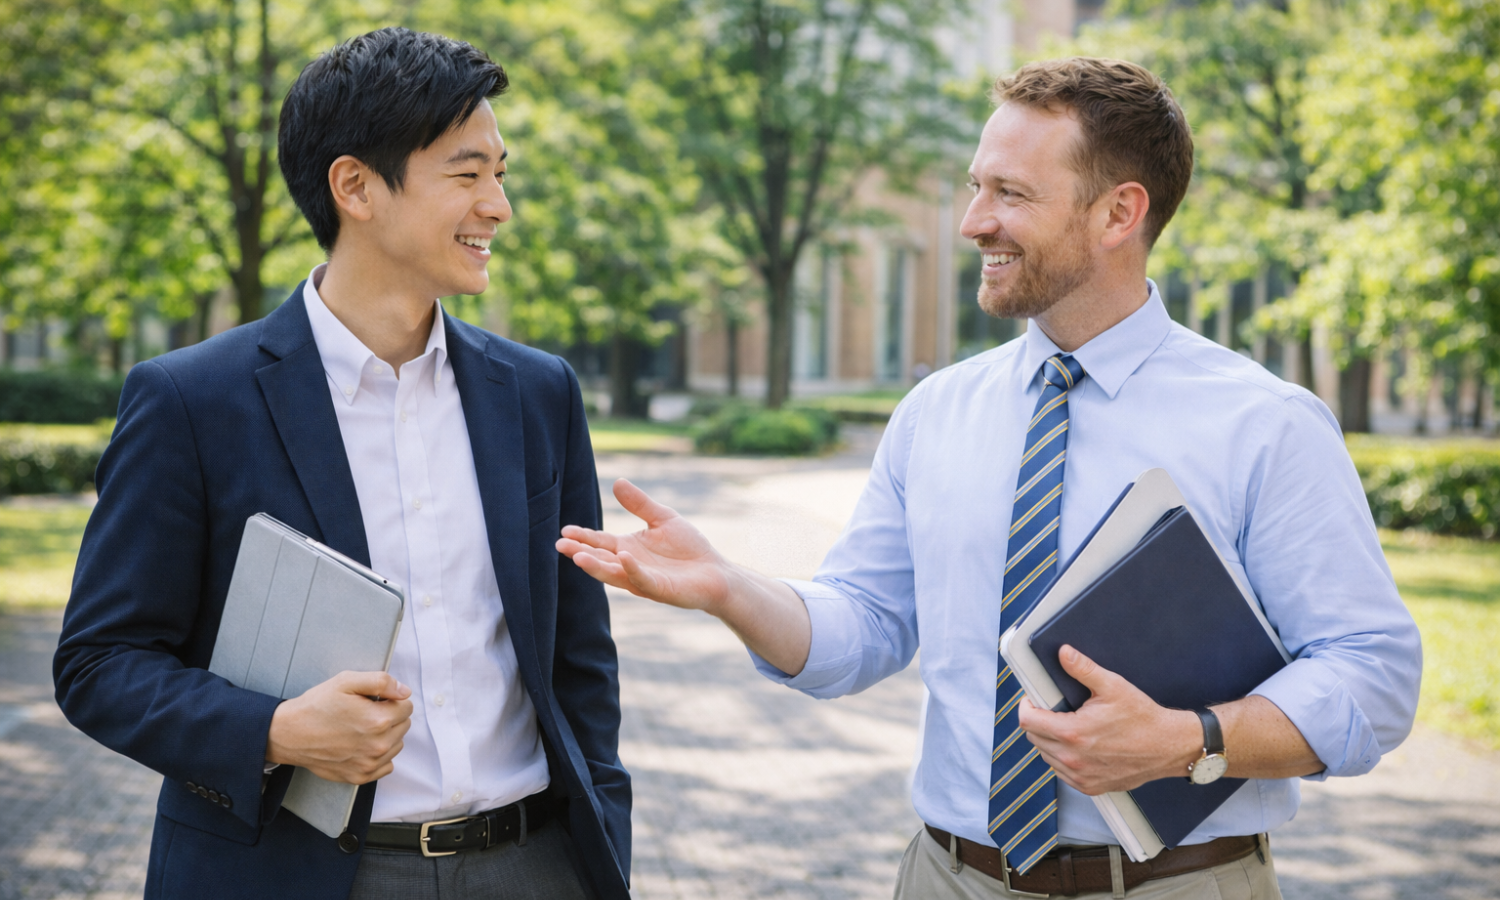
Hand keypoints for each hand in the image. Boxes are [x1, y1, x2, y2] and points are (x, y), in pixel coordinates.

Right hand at [265, 671, 413, 784]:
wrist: (289, 734)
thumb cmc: (316, 706)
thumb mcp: (346, 681)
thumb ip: (381, 682)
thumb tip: (404, 691)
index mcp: (379, 720)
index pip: (407, 707)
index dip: (392, 700)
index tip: (376, 700)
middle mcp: (378, 745)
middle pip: (404, 725)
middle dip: (390, 716)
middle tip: (365, 713)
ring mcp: (370, 764)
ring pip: (397, 745)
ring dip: (386, 736)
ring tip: (361, 729)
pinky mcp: (361, 777)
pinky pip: (386, 765)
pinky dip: (378, 755)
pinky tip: (361, 745)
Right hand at [557, 479, 733, 612]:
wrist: (716, 572)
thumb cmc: (689, 548)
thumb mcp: (662, 518)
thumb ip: (639, 504)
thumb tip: (617, 481)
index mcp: (627, 549)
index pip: (600, 543)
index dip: (583, 537)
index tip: (564, 530)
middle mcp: (630, 567)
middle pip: (600, 560)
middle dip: (580, 553)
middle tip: (560, 545)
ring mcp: (643, 580)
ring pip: (614, 574)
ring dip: (596, 566)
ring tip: (578, 557)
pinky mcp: (660, 589)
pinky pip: (643, 579)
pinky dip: (633, 569)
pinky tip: (624, 556)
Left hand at [1017, 645, 1198, 794]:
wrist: (1169, 747)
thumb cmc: (1143, 718)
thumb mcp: (1113, 686)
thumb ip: (1083, 669)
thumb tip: (1063, 653)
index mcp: (1073, 733)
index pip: (1027, 721)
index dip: (1026, 706)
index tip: (1034, 699)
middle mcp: (1073, 759)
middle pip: (1034, 738)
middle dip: (1038, 721)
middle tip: (1054, 710)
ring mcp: (1080, 776)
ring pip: (1046, 756)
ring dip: (1049, 741)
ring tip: (1068, 727)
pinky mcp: (1090, 787)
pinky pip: (1061, 772)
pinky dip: (1063, 759)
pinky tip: (1078, 746)